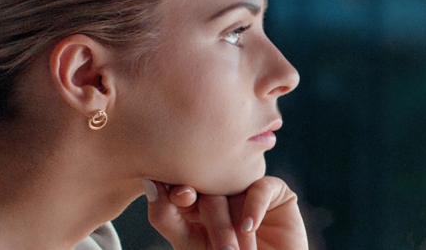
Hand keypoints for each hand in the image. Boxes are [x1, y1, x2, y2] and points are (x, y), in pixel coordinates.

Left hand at [145, 177, 307, 249]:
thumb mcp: (189, 245)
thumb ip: (165, 217)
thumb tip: (149, 183)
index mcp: (194, 202)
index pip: (182, 184)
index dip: (179, 187)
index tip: (181, 196)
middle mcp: (220, 192)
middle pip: (208, 189)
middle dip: (212, 220)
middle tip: (221, 247)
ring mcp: (247, 191)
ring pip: (233, 190)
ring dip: (233, 225)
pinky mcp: (276, 193)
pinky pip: (261, 187)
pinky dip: (254, 206)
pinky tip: (249, 227)